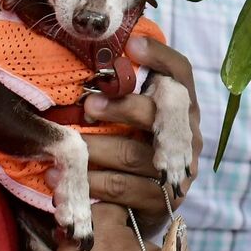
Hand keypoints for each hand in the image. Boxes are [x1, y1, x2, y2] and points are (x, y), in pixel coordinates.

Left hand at [82, 36, 200, 219]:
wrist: (145, 205)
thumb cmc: (133, 148)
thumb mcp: (134, 117)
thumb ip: (124, 91)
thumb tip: (94, 57)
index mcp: (182, 108)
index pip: (181, 74)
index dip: (160, 57)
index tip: (131, 44)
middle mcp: (186, 136)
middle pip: (158, 114)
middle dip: (121, 107)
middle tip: (89, 104)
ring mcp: (176, 171)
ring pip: (132, 155)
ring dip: (95, 149)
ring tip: (66, 147)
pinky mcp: (160, 201)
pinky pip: (121, 188)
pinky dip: (91, 182)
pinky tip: (64, 177)